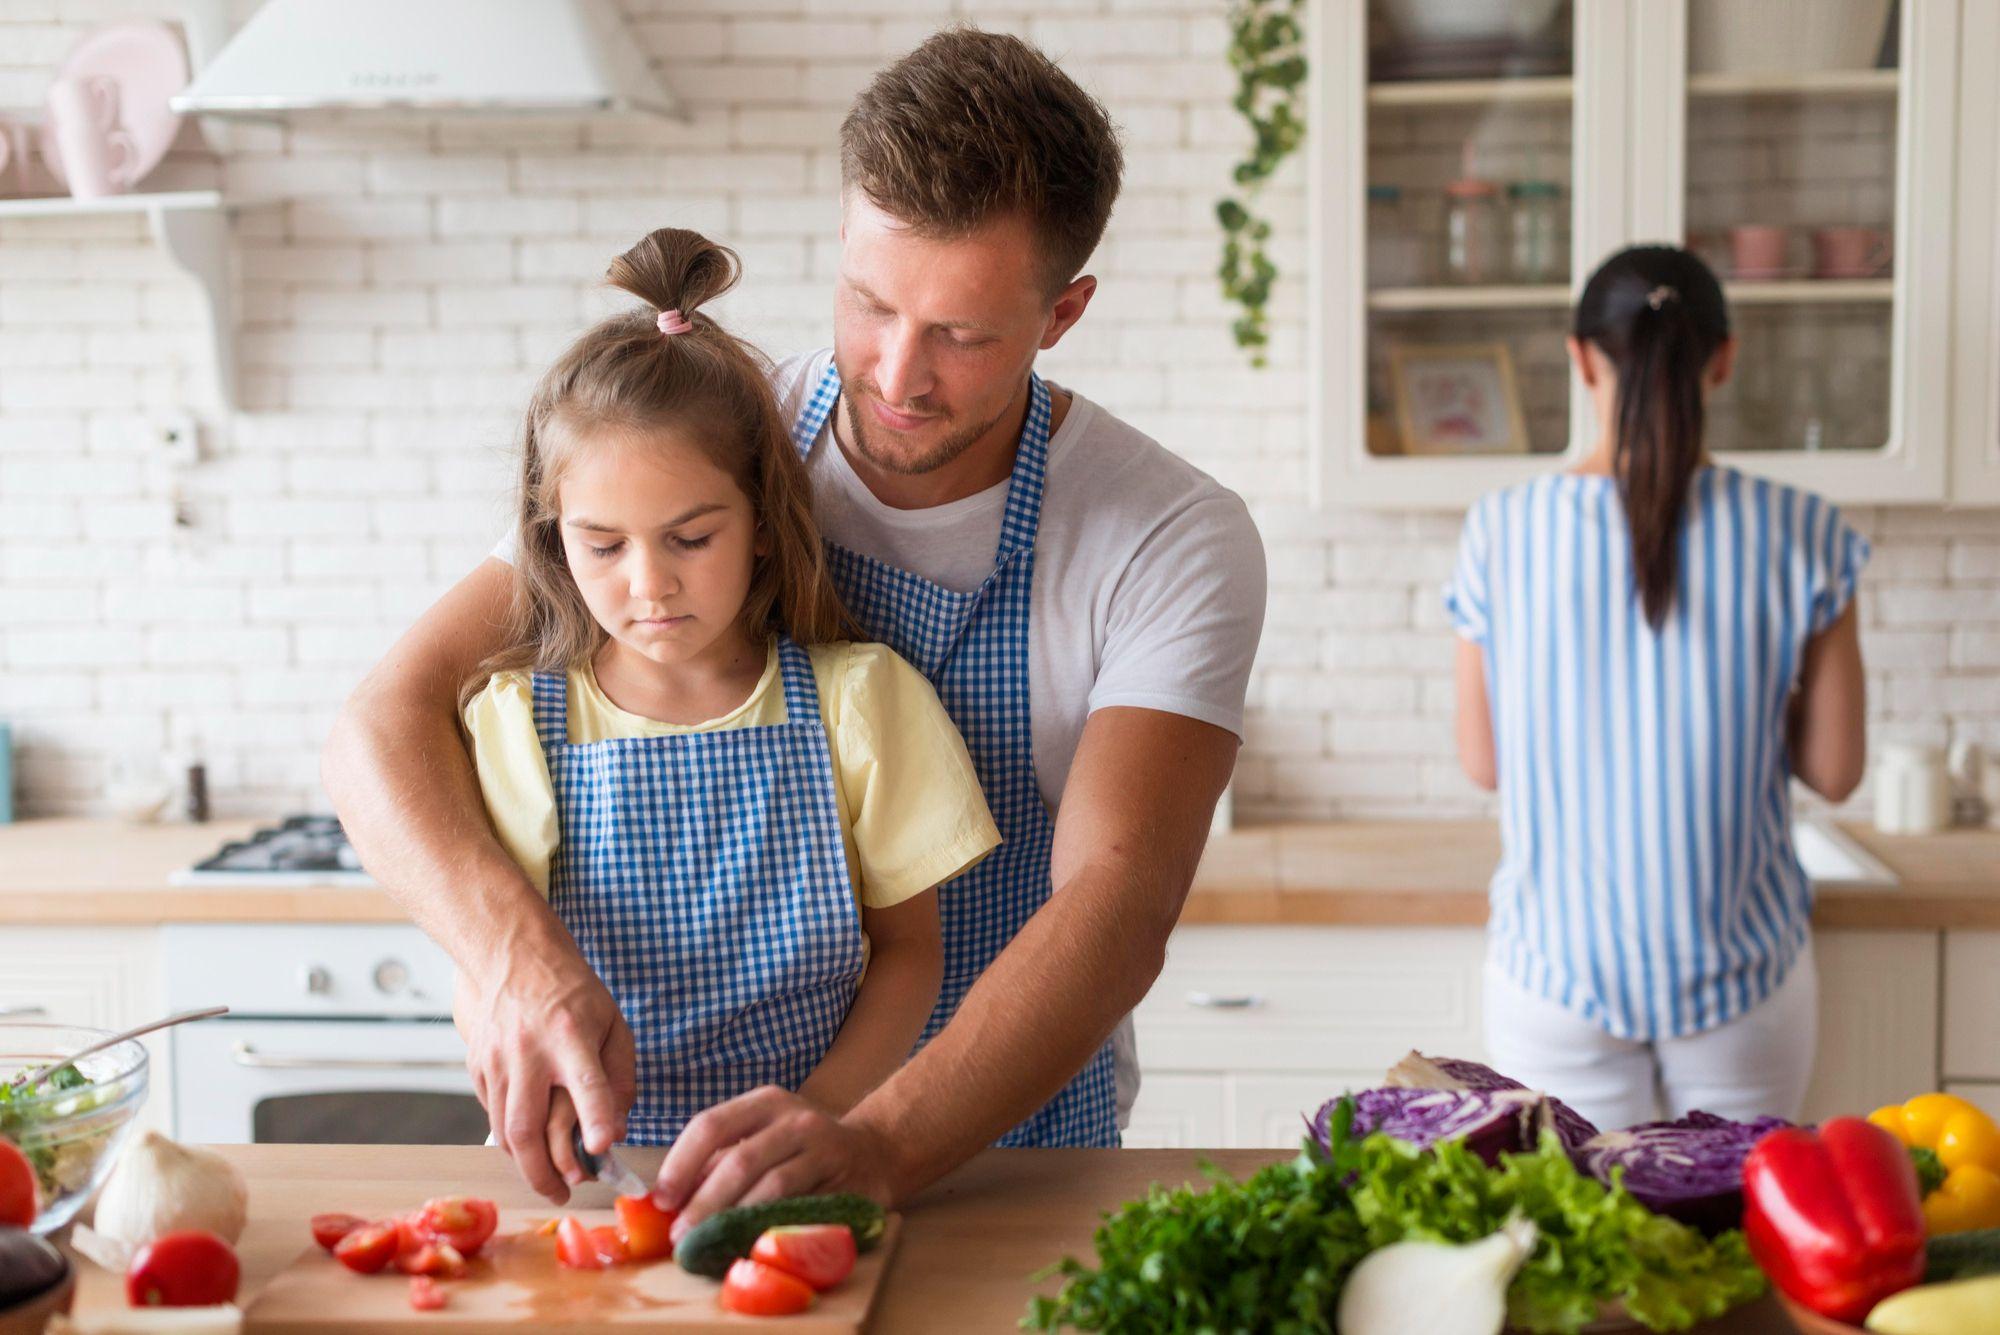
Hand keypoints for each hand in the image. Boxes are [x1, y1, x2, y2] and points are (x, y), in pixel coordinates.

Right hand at [455, 945, 635, 1203]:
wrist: (511, 954)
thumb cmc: (572, 992)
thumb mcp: (612, 1022)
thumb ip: (619, 1076)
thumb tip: (617, 1129)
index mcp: (570, 1034)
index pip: (585, 1083)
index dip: (595, 1118)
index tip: (603, 1148)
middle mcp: (529, 1051)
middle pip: (529, 1126)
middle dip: (546, 1171)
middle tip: (565, 1193)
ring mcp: (496, 1061)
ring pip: (505, 1130)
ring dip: (527, 1165)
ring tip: (550, 1182)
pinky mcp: (477, 1067)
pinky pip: (492, 1115)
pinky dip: (510, 1139)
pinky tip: (529, 1147)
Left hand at [651, 1087, 900, 1240]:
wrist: (874, 1153)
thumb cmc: (802, 1151)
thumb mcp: (762, 1140)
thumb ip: (721, 1162)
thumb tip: (669, 1199)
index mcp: (763, 1102)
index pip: (711, 1124)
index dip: (681, 1163)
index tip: (661, 1199)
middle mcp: (792, 1116)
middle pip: (738, 1158)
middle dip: (703, 1200)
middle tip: (681, 1233)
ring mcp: (821, 1144)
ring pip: (770, 1183)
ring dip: (734, 1216)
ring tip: (708, 1240)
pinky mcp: (842, 1176)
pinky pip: (802, 1204)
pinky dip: (771, 1224)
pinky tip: (750, 1239)